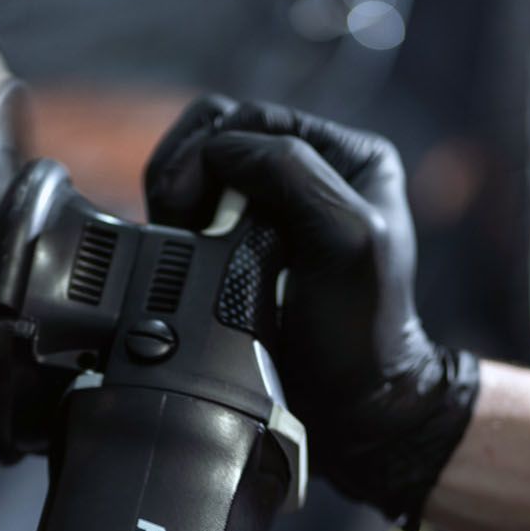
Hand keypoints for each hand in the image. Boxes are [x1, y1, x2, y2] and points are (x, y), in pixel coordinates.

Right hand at [146, 97, 479, 527]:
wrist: (354, 412)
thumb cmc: (360, 334)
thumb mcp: (345, 237)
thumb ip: (289, 171)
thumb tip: (218, 150)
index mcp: (350, 159)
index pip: (255, 118)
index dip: (206, 149)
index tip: (181, 201)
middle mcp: (315, 178)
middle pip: (221, 139)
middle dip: (183, 170)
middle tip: (169, 216)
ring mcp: (279, 216)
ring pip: (203, 177)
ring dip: (177, 201)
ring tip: (175, 239)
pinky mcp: (250, 253)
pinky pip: (199, 220)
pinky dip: (179, 232)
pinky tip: (180, 255)